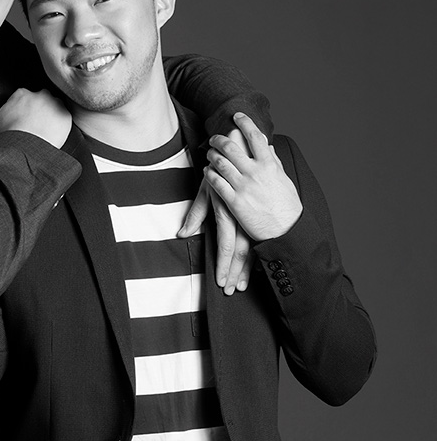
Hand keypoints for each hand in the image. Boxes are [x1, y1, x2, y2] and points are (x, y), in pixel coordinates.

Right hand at [0, 88, 71, 148]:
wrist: (24, 148)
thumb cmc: (9, 137)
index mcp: (21, 94)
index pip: (24, 96)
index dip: (23, 108)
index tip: (23, 116)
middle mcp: (40, 95)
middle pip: (41, 99)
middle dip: (39, 109)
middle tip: (35, 123)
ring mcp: (55, 105)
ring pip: (55, 107)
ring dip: (51, 116)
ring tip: (44, 131)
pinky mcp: (65, 117)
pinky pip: (65, 120)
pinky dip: (60, 126)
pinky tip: (52, 135)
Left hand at [178, 178, 253, 295]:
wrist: (239, 150)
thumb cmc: (219, 171)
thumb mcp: (205, 190)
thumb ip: (195, 213)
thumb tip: (182, 235)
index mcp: (227, 213)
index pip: (226, 246)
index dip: (224, 265)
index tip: (222, 282)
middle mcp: (241, 217)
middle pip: (240, 252)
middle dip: (235, 273)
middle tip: (230, 290)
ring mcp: (251, 215)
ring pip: (251, 248)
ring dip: (246, 268)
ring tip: (241, 285)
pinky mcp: (256, 212)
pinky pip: (258, 238)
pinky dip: (256, 255)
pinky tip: (255, 268)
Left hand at [204, 113, 301, 240]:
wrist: (286, 231)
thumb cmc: (287, 206)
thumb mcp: (284, 179)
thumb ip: (274, 161)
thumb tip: (269, 146)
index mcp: (270, 165)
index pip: (255, 136)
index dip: (245, 123)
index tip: (237, 115)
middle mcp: (256, 172)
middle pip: (231, 147)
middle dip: (219, 139)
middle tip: (214, 137)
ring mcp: (244, 186)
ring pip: (221, 163)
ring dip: (212, 155)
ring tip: (209, 153)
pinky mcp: (234, 202)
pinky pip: (216, 183)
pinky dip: (210, 174)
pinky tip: (207, 171)